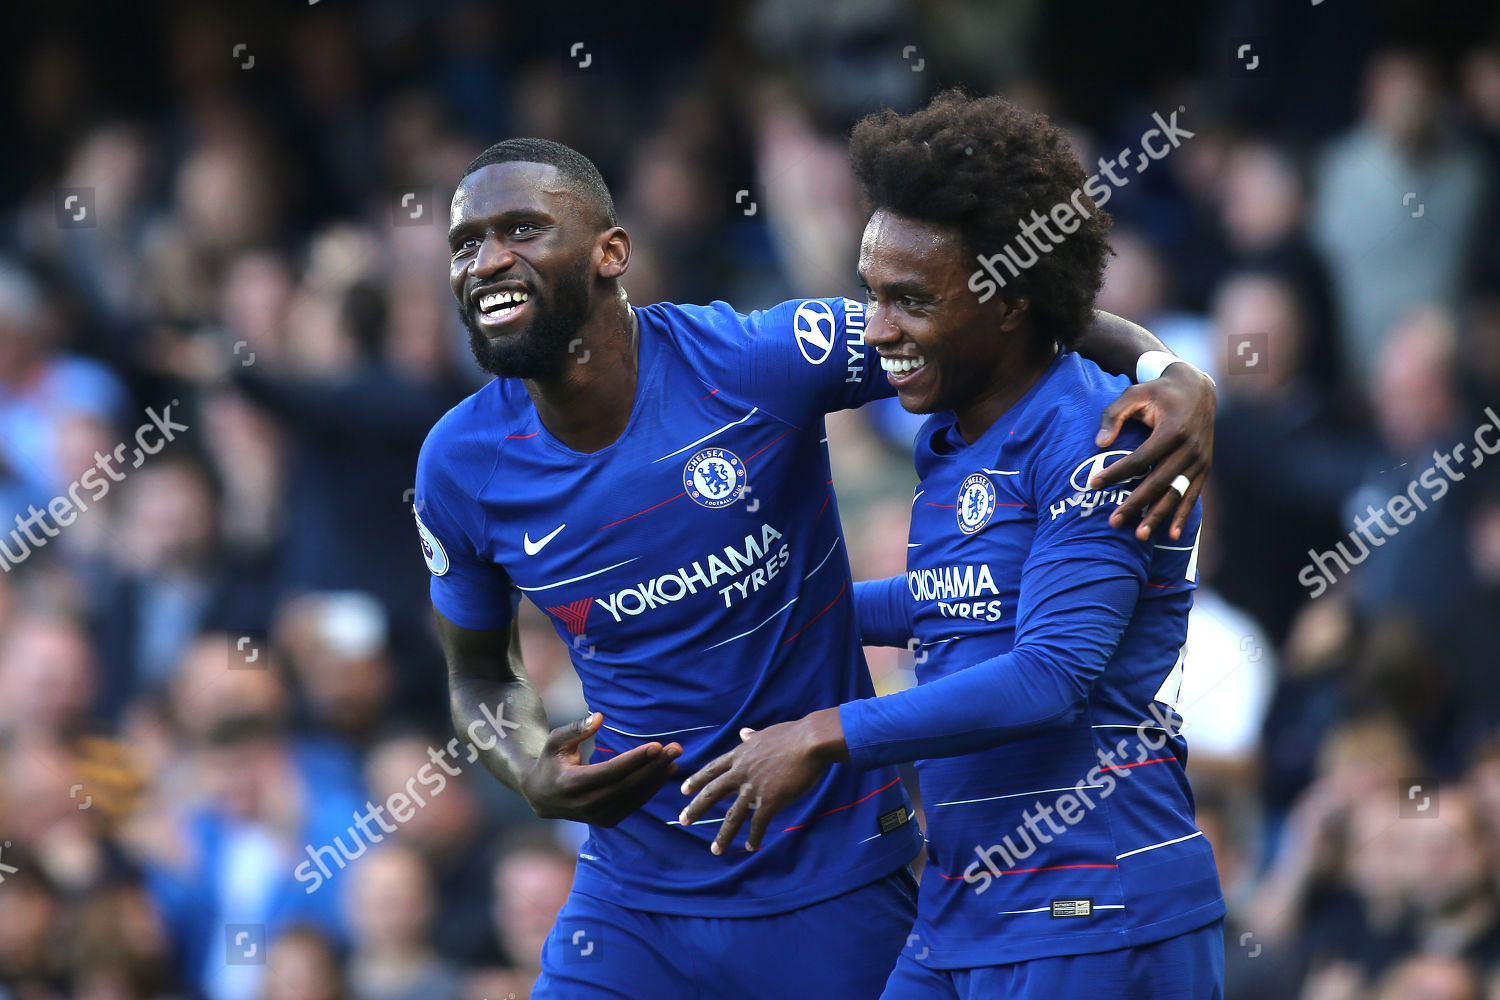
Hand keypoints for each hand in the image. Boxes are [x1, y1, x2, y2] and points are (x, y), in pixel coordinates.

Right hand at [520, 713, 680, 826]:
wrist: (541, 796)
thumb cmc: (551, 761)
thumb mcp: (556, 741)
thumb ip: (575, 729)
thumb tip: (599, 717)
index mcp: (571, 785)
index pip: (610, 772)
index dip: (634, 760)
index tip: (656, 746)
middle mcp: (585, 805)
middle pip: (626, 785)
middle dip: (653, 766)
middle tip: (675, 749)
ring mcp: (597, 816)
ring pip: (633, 797)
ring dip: (657, 778)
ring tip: (675, 758)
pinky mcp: (606, 821)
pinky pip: (633, 804)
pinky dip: (651, 789)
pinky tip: (664, 772)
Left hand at [678, 708, 845, 853]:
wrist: (810, 741)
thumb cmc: (793, 734)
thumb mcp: (766, 734)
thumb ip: (752, 737)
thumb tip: (744, 732)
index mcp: (740, 755)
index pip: (712, 769)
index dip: (697, 780)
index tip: (683, 790)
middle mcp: (741, 772)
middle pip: (712, 793)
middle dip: (696, 809)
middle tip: (683, 820)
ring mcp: (754, 787)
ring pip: (733, 816)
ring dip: (723, 835)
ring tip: (715, 850)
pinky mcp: (770, 800)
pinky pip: (758, 823)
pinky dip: (754, 837)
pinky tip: (751, 847)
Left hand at [1090, 363, 1214, 539]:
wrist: (1197, 388)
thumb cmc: (1159, 392)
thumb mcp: (1134, 393)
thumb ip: (1114, 415)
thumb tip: (1099, 443)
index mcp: (1173, 430)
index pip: (1140, 459)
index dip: (1116, 473)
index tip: (1094, 483)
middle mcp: (1190, 448)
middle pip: (1158, 482)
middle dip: (1134, 503)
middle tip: (1113, 521)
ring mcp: (1200, 460)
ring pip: (1176, 494)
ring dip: (1157, 516)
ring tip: (1138, 535)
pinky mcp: (1204, 467)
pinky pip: (1192, 495)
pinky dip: (1183, 516)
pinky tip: (1171, 535)